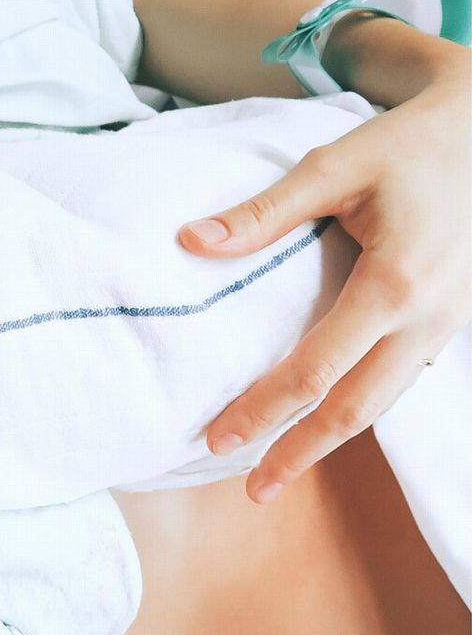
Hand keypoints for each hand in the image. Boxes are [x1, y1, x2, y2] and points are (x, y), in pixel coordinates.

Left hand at [181, 64, 471, 502]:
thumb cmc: (409, 145)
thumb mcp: (333, 166)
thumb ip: (262, 213)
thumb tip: (189, 242)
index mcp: (395, 284)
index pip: (317, 370)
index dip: (264, 409)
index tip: (216, 438)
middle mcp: (428, 317)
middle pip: (358, 408)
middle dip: (301, 451)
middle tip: (252, 489)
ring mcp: (448, 324)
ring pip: (387, 400)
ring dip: (333, 439)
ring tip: (281, 469)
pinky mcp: (452, 321)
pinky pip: (402, 377)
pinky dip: (362, 406)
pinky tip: (327, 422)